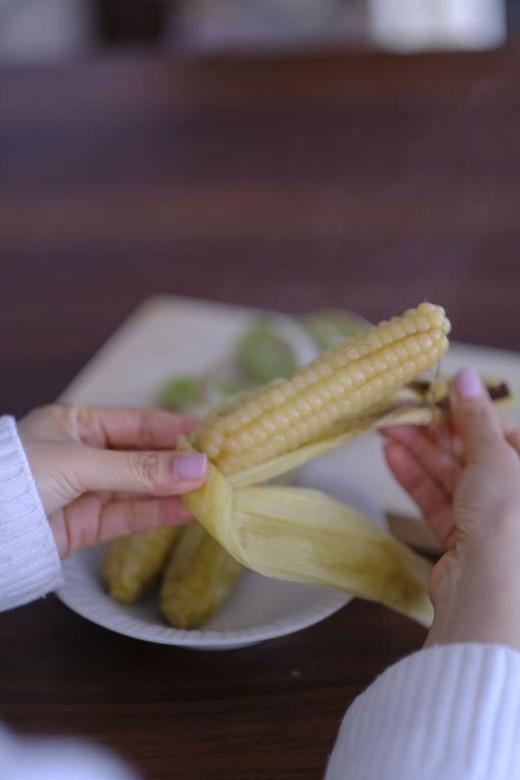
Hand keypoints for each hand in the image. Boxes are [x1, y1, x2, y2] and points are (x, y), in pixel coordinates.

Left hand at [18, 405, 207, 557]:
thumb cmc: (19, 475)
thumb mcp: (80, 463)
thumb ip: (140, 469)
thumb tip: (199, 467)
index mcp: (79, 424)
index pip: (140, 423)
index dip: (177, 428)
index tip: (214, 434)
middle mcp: (87, 455)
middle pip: (146, 456)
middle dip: (183, 462)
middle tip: (224, 466)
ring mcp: (89, 490)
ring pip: (143, 489)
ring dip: (178, 490)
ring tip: (215, 490)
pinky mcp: (89, 525)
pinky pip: (132, 515)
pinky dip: (162, 514)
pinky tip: (191, 510)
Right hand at [383, 368, 519, 649]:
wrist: (490, 592)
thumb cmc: (507, 519)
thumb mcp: (494, 456)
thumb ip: (474, 417)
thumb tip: (464, 374)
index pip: (502, 432)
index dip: (468, 412)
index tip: (436, 393)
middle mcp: (514, 495)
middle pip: (471, 453)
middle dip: (435, 430)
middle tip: (401, 408)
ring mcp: (488, 519)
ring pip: (449, 475)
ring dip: (418, 449)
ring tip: (385, 426)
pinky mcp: (460, 539)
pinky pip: (436, 500)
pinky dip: (414, 477)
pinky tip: (390, 454)